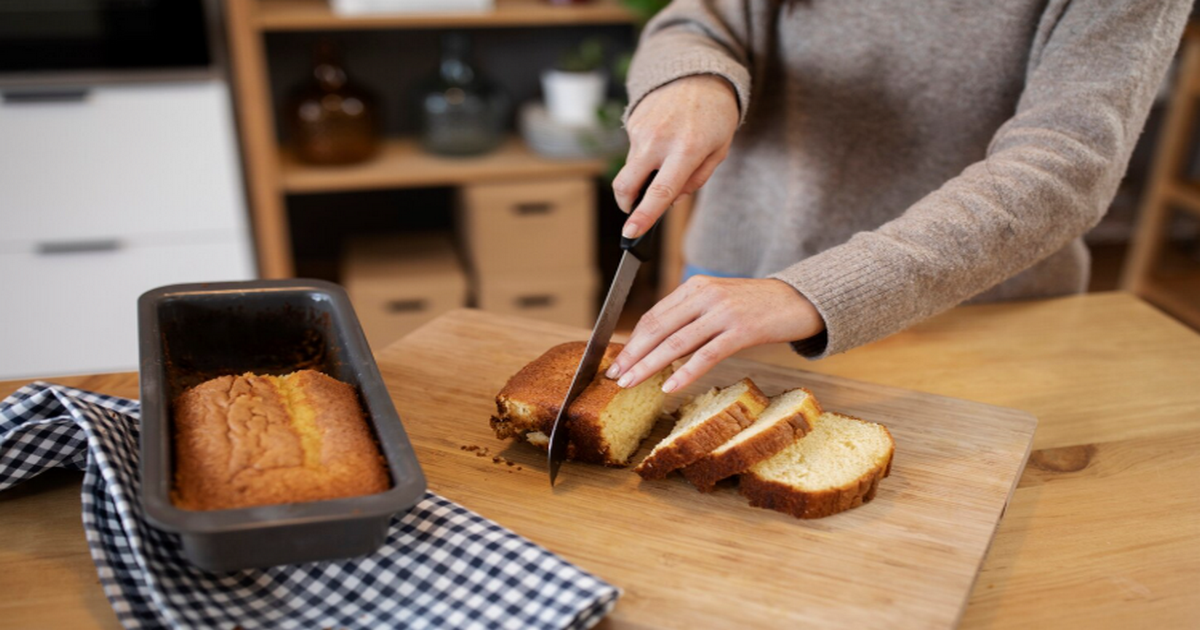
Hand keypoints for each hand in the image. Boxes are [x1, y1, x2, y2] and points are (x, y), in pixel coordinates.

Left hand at [606, 276, 826, 392]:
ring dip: (648, 365)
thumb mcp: (719, 302)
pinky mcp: (742, 330)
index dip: (632, 339)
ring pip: (676, 343)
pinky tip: (669, 387)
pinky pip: (706, 355)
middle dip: (632, 354)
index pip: (654, 315)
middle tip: (614, 375)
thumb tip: (659, 346)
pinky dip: (684, 372)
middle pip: (658, 328)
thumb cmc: (758, 306)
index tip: (617, 359)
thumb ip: (691, 316)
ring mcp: (723, 312)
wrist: (800, 300)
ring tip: (630, 383)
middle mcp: (705, 295)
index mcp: (695, 286)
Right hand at [614, 74, 738, 237]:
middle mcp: (659, 139)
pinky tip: (663, 137)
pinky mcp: (632, 122)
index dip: (644, 216)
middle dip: (626, 204)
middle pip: (627, 184)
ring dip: (643, 173)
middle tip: (634, 210)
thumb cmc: (715, 114)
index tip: (630, 233)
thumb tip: (671, 200)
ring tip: (668, 154)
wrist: (698, 72)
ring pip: (631, 168)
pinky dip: (646, 153)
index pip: (660, 192)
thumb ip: (696, 180)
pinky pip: (634, 149)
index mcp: (686, 149)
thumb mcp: (719, 149)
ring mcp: (642, 130)